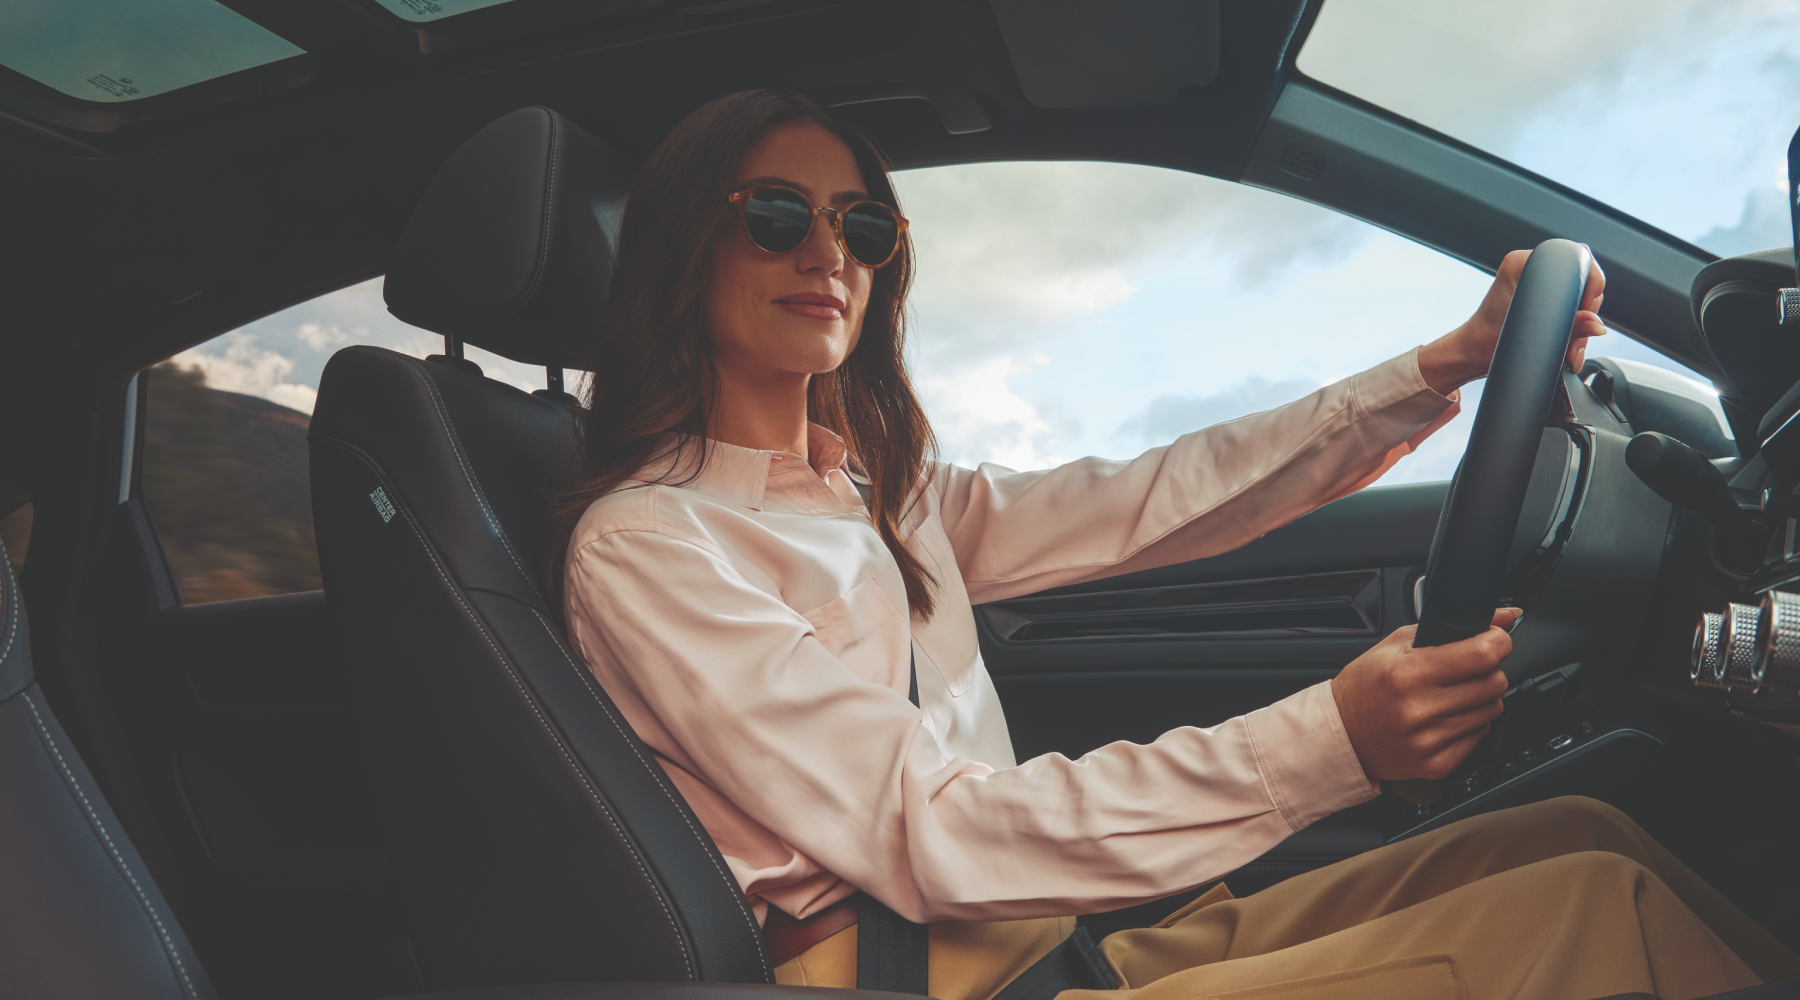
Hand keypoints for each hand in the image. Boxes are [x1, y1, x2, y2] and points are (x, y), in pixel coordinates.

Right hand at [1330, 609, 1519, 781]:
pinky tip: (1446, 717)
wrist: (1342, 733)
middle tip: (1469, 668)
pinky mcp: (1437, 764)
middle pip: (1494, 683)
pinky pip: (1480, 736)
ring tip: (1453, 694)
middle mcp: (1418, 709)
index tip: (1495, 639)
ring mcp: (1429, 740)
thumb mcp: (1396, 644)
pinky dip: (1470, 724)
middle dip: (1489, 670)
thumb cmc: (1366, 685)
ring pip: (1492, 710)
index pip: (1482, 654)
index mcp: (1408, 672)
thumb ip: (1450, 627)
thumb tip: (1507, 617)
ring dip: (1480, 698)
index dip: (1498, 641)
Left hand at [1417, 248, 1606, 396]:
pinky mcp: (1540, 296)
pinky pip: (1570, 306)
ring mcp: (1536, 280)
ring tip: (1570, 352)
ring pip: (1580, 298)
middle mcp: (1530, 266)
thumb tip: (1598, 326)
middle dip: (1585, 315)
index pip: (1577, 260)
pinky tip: (1568, 348)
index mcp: (1521, 262)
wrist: (1470, 353)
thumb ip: (1569, 329)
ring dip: (1581, 327)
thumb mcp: (1530, 337)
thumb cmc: (1485, 343)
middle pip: (1582, 282)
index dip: (1589, 287)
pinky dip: (1574, 327)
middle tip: (1575, 342)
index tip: (1586, 314)